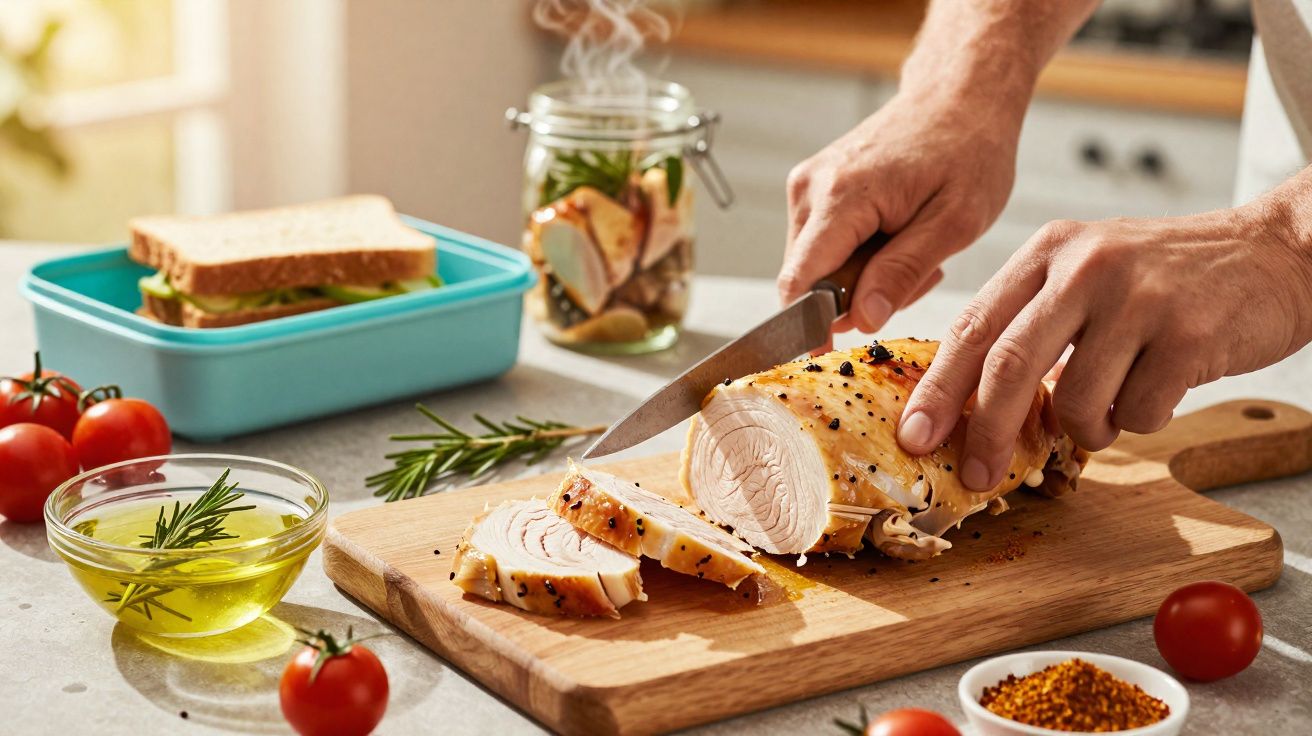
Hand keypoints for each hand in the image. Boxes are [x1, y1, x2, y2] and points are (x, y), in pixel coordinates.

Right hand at [778, 88, 1023, 338]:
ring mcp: (807, 187)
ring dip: (863, 277)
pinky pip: (823, 247)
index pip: (799, 282)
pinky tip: (897, 236)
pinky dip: (859, 256)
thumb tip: (860, 320)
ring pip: (817, 267)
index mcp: (842, 197)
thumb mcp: (955, 221)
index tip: (832, 355)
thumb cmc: (969, 149)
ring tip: (914, 249)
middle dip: (857, 297)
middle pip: (809, 280)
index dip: (809, 327)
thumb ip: (902, 272)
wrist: (960, 95)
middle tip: (917, 276)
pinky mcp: (813, 189)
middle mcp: (811, 189)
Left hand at [898, 200, 1311, 490]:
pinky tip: (1159, 387)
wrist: (1275, 252)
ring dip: (1087, 428)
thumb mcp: (1086, 272)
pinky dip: (1139, 420)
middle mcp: (1086, 266)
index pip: (973, 327)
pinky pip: (1137, 414)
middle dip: (986, 432)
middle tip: (976, 474)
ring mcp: (1139, 298)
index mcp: (1048, 251)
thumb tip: (969, 403)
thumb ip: (1031, 322)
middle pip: (1008, 366)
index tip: (915, 435)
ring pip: (1076, 402)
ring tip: (1114, 402)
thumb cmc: (1166, 277)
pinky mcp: (1189, 334)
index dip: (938, 388)